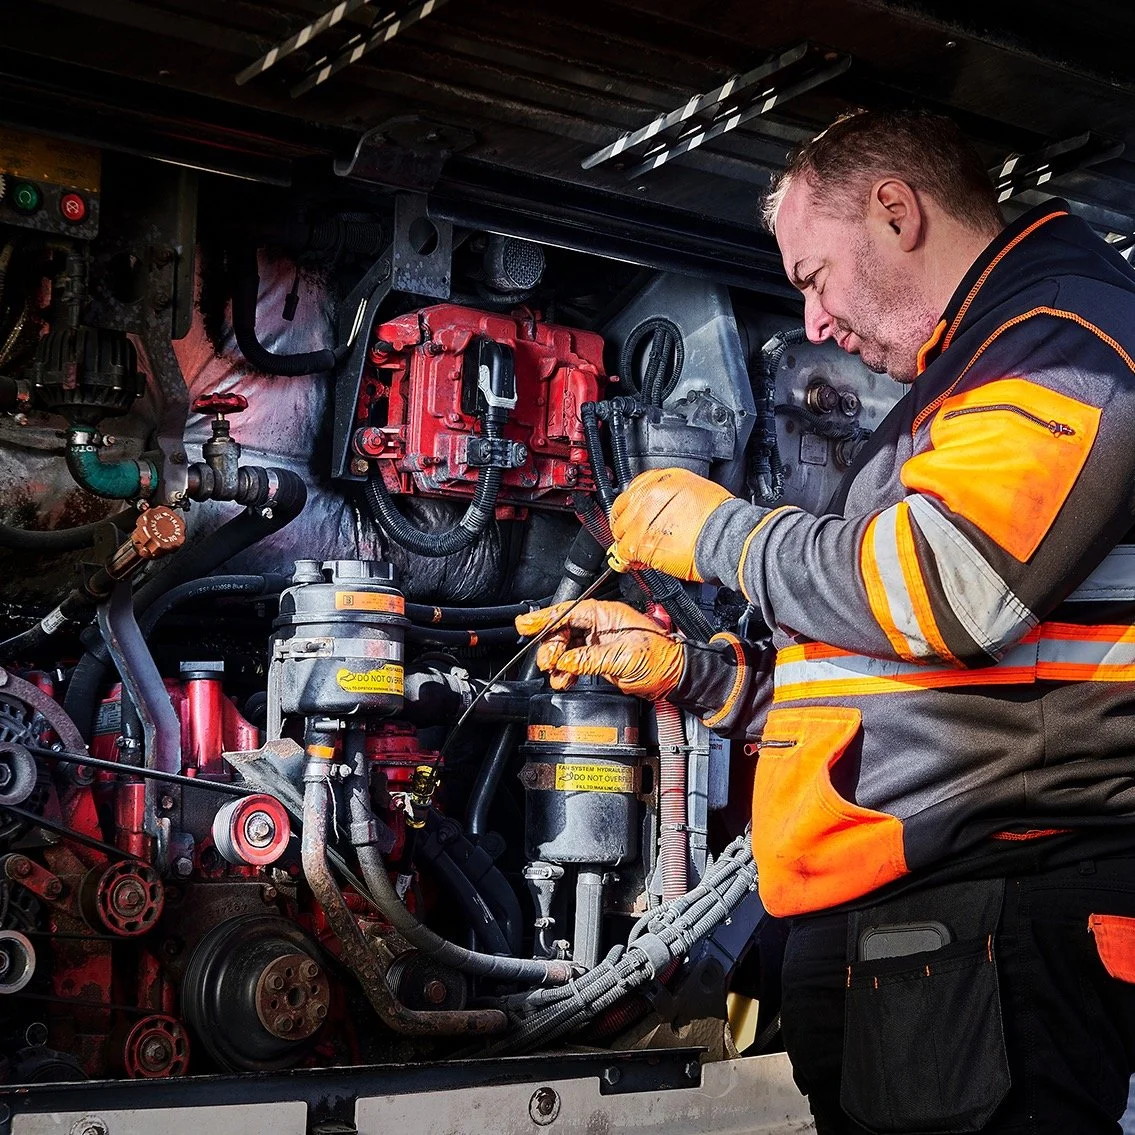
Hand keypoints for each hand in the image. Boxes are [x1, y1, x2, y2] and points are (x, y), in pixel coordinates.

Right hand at [515, 599, 684, 699]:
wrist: (674, 676)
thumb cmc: (659, 658)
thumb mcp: (621, 657)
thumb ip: (589, 659)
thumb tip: (564, 661)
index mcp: (605, 614)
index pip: (568, 613)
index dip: (544, 619)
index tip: (526, 625)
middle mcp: (600, 625)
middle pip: (562, 630)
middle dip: (550, 646)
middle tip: (547, 661)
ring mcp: (598, 641)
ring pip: (565, 647)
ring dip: (556, 662)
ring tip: (555, 674)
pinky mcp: (599, 658)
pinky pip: (574, 661)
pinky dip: (565, 671)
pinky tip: (564, 680)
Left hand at [609, 467, 732, 580]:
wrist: (728, 536)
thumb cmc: (721, 518)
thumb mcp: (696, 490)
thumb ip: (672, 497)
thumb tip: (659, 511)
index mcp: (664, 479)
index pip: (634, 489)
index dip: (631, 506)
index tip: (631, 515)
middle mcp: (651, 494)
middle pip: (622, 508)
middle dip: (625, 523)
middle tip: (631, 535)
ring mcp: (644, 517)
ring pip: (622, 530)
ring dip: (626, 542)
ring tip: (636, 552)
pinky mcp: (642, 541)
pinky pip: (624, 550)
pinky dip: (627, 559)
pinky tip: (634, 562)